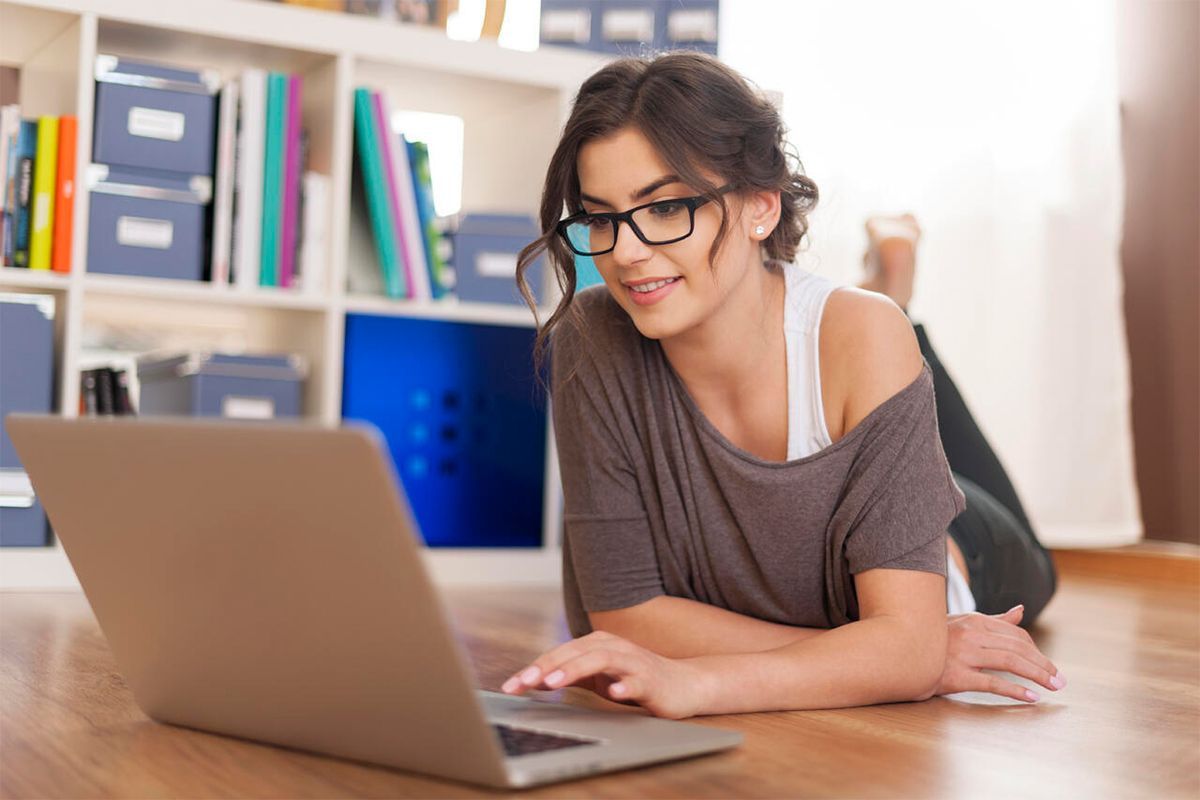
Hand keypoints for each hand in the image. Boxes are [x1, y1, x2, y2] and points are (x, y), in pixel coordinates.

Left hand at [500, 630, 706, 718]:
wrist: (683, 685)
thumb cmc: (635, 679)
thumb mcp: (597, 677)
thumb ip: (569, 675)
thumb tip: (533, 680)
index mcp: (595, 644)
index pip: (558, 655)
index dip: (533, 669)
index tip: (510, 686)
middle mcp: (612, 647)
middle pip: (574, 653)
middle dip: (545, 668)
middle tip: (522, 683)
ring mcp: (632, 662)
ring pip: (600, 660)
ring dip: (575, 670)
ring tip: (553, 683)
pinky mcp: (650, 680)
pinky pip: (635, 682)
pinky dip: (623, 686)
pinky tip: (613, 695)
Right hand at [927, 604, 1066, 702]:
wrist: (898, 654)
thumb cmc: (932, 640)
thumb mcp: (961, 623)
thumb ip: (994, 620)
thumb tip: (1021, 610)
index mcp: (974, 621)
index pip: (1016, 634)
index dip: (1036, 651)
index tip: (1046, 666)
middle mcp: (971, 635)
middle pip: (1018, 648)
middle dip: (1044, 665)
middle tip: (1060, 680)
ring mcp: (963, 655)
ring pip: (1010, 663)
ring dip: (1037, 676)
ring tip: (1053, 687)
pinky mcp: (956, 676)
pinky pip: (992, 683)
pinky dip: (1015, 690)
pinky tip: (1031, 697)